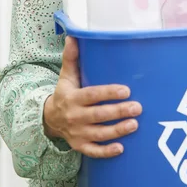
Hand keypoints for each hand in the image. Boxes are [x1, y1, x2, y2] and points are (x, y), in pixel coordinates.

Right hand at [43, 36, 141, 157]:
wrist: (49, 120)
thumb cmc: (65, 93)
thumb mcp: (66, 76)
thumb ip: (71, 57)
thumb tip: (73, 35)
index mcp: (72, 98)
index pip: (92, 95)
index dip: (109, 93)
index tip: (126, 90)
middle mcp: (74, 116)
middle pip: (98, 115)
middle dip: (118, 112)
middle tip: (137, 107)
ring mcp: (77, 133)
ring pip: (98, 134)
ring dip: (117, 131)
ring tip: (134, 125)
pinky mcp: (80, 146)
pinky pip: (93, 151)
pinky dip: (106, 152)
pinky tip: (121, 148)